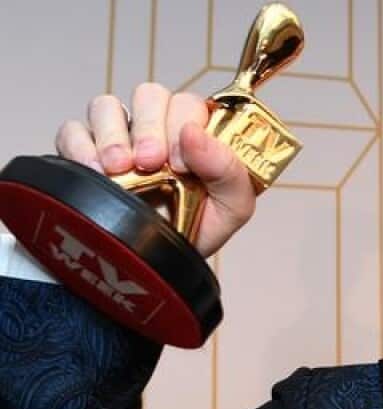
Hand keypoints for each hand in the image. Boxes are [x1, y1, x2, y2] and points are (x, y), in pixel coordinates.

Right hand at [54, 82, 255, 257]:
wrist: (161, 261)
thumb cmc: (199, 227)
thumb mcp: (233, 206)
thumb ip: (228, 169)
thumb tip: (194, 133)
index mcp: (196, 134)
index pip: (188, 103)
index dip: (182, 124)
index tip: (179, 163)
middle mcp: (157, 129)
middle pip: (148, 95)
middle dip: (149, 128)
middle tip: (148, 162)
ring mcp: (119, 137)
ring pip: (107, 105)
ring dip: (112, 134)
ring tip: (119, 168)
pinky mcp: (83, 151)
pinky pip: (72, 130)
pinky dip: (79, 147)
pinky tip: (95, 171)